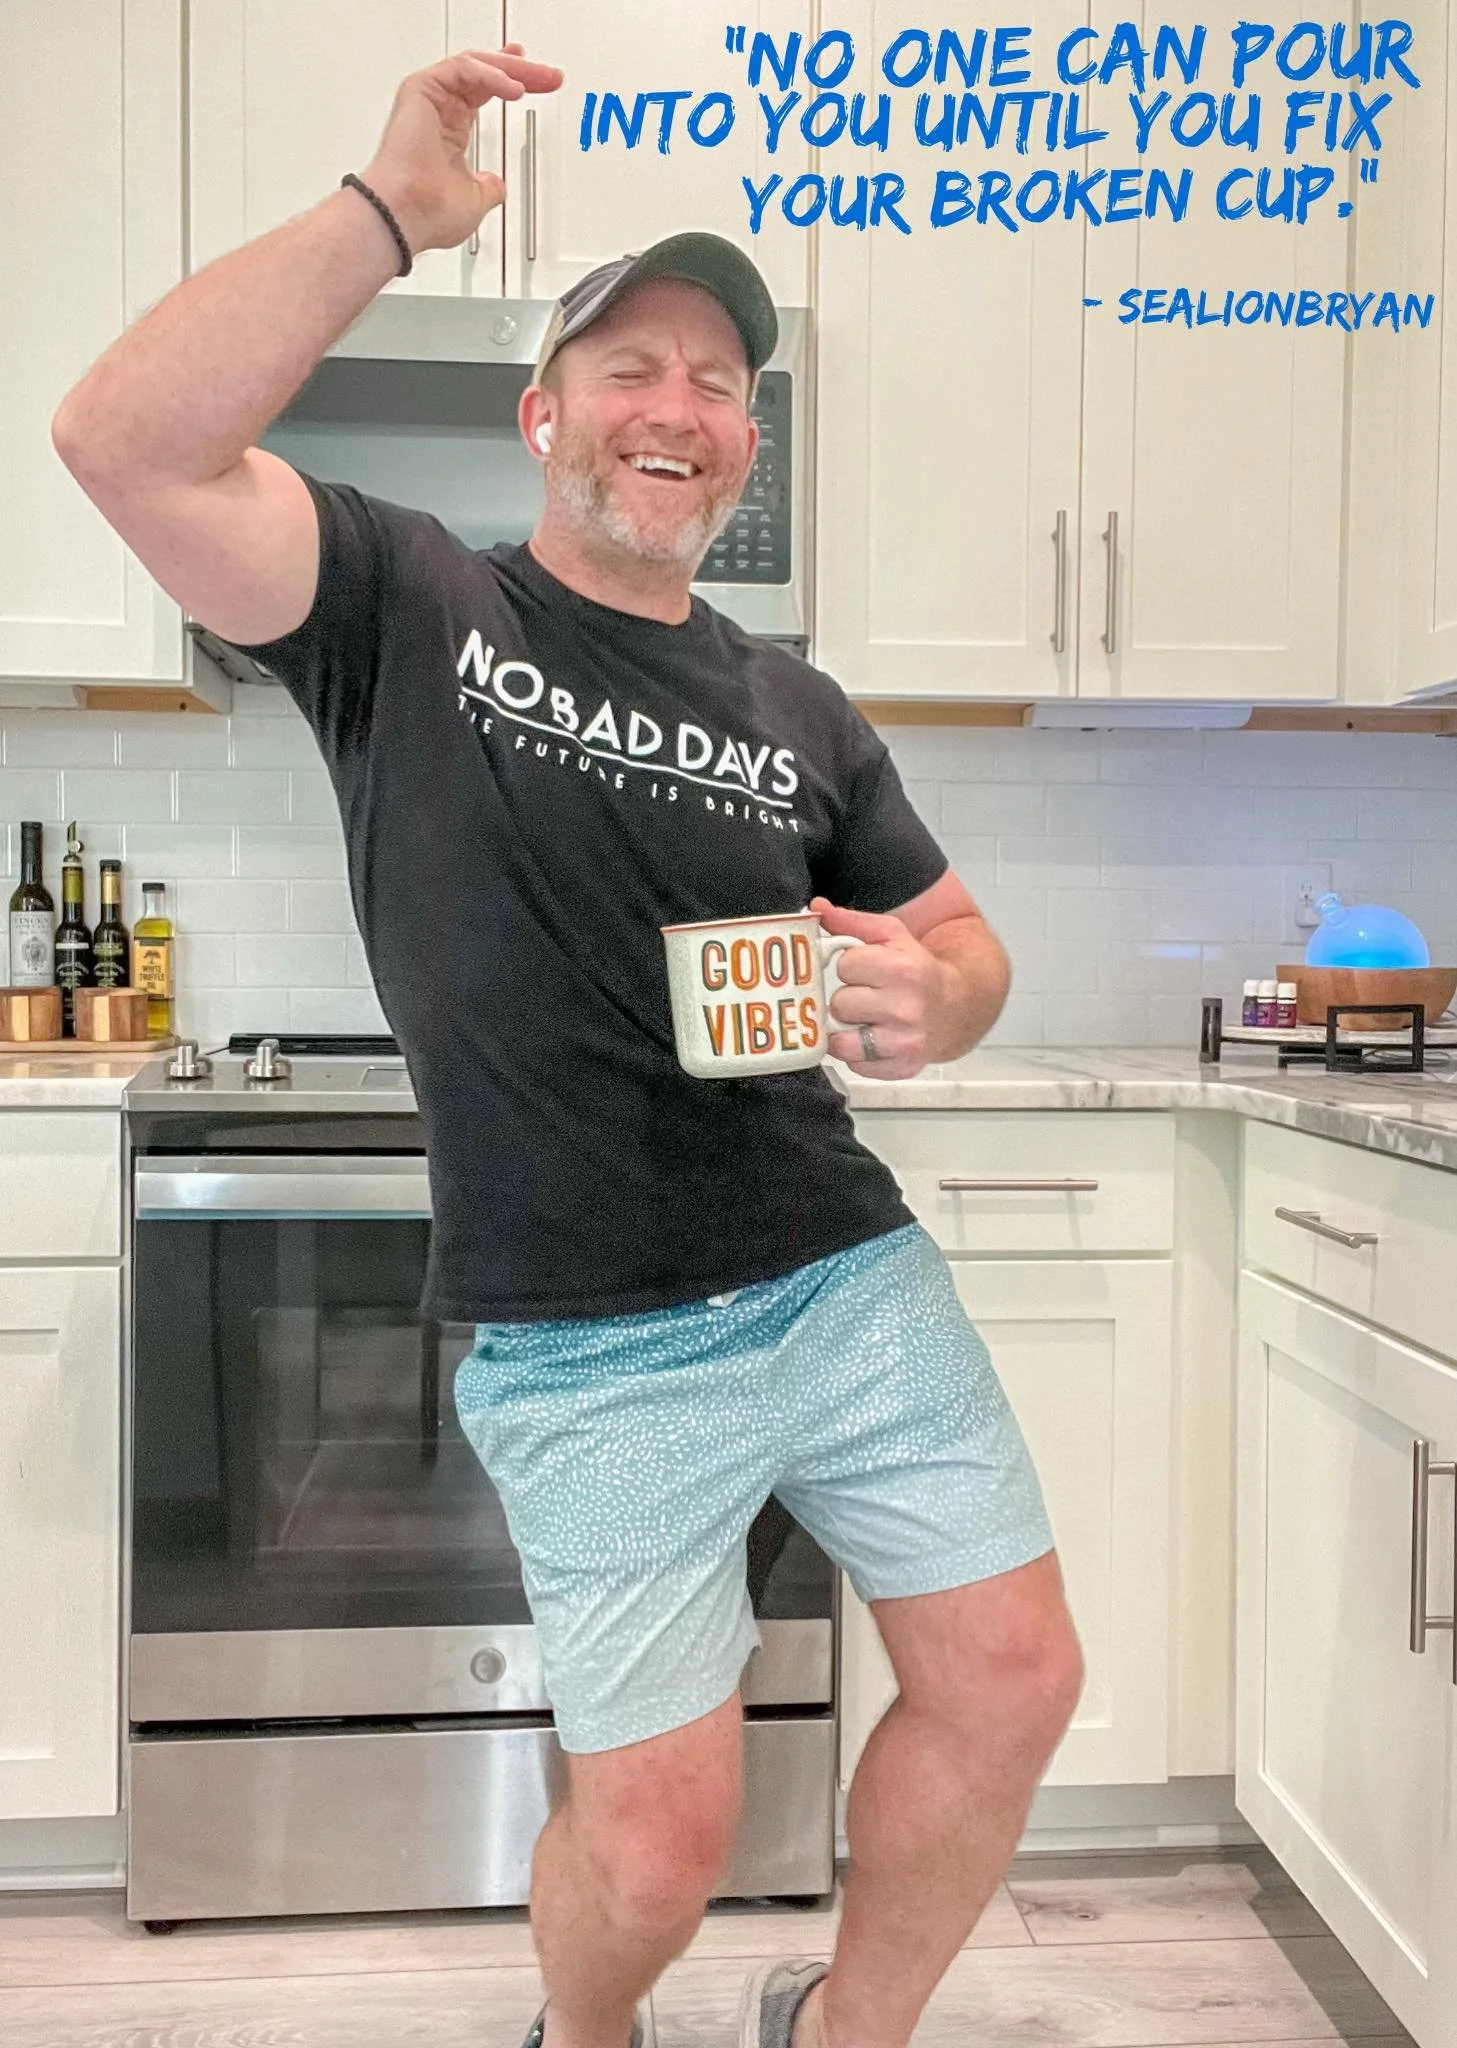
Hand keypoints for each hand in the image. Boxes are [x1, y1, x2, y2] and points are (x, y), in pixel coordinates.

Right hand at [360, 46, 563, 255]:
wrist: (405, 215)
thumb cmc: (427, 214)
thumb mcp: (475, 201)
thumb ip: (489, 188)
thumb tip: (497, 186)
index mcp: (449, 131)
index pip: (483, 93)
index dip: (511, 82)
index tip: (539, 82)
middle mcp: (439, 110)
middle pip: (484, 74)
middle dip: (521, 71)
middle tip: (550, 74)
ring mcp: (429, 98)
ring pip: (476, 66)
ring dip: (512, 68)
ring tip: (540, 78)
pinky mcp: (421, 89)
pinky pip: (463, 68)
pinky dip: (492, 74)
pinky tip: (514, 88)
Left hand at [811, 896, 949, 1079]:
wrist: (956, 1006)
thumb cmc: (917, 970)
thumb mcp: (891, 935)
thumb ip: (850, 921)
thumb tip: (816, 908)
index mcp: (902, 970)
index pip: (845, 967)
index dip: (851, 968)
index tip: (866, 971)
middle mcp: (905, 1008)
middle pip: (840, 1004)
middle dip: (848, 999)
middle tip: (868, 996)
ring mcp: (904, 1042)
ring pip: (841, 1041)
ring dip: (847, 1030)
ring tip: (866, 1019)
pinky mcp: (901, 1067)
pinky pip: (855, 1064)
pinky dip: (858, 1054)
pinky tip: (874, 1038)